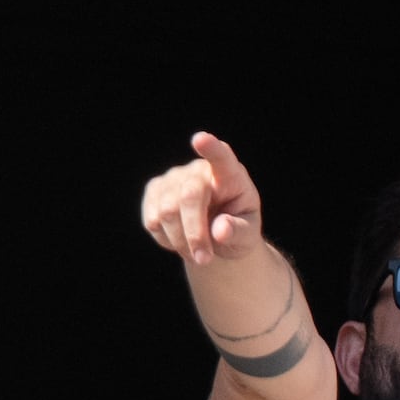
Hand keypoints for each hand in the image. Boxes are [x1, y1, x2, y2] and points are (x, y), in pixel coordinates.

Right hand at [137, 129, 265, 267]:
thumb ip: (238, 231)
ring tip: (197, 254)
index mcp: (229, 174)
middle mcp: (198, 170)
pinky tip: (180, 241)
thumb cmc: (237, 229)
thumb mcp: (247, 236)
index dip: (211, 148)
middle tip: (205, 260)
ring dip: (181, 242)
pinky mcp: (154, 192)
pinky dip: (166, 240)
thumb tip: (221, 230)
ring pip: (166, 212)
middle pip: (188, 197)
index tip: (201, 139)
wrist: (216, 235)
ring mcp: (173, 178)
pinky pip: (152, 221)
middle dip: (195, 234)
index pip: (221, 157)